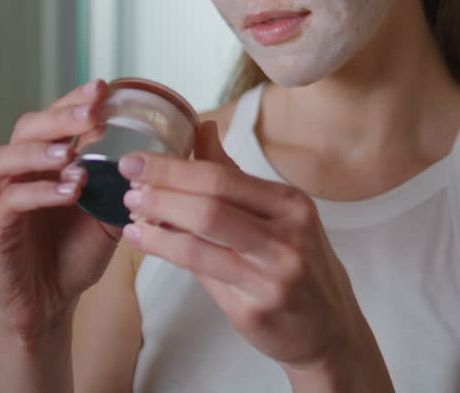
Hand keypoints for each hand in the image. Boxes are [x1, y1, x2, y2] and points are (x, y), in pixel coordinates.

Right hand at [0, 80, 120, 339]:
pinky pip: (8, 203)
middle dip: (59, 117)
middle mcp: (17, 173)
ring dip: (40, 152)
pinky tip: (68, 191)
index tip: (104, 88)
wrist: (49, 304)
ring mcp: (0, 200)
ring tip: (70, 155)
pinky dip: (38, 193)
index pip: (54, 119)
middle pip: (26, 129)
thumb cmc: (75, 254)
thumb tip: (158, 158)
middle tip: (91, 112)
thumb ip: (122, 186)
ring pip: (4, 159)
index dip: (75, 101)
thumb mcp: (109, 215)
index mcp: (44, 163)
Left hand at [117, 122, 391, 386]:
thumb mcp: (280, 216)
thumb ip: (234, 177)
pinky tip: (148, 242)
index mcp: (292, 205)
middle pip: (211, 203)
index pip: (223, 176)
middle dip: (161, 189)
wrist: (331, 331)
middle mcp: (288, 236)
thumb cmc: (299, 266)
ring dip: (158, 224)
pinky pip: (203, 274)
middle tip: (127, 182)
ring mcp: (274, 276)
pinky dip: (169, 253)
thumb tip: (201, 128)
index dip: (174, 167)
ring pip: (201, 241)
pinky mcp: (255, 310)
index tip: (138, 159)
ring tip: (131, 214)